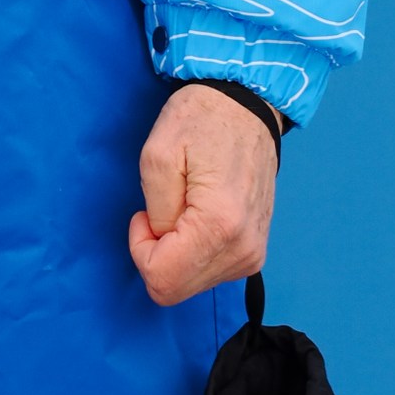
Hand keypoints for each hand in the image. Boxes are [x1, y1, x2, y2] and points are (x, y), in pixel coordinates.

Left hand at [129, 82, 277, 305]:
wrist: (246, 106)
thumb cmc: (200, 120)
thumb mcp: (158, 154)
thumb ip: (156, 212)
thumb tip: (162, 242)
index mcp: (220, 226)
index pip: (163, 279)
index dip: (140, 249)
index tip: (143, 214)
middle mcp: (243, 251)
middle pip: (177, 288)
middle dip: (157, 252)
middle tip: (161, 207)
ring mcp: (253, 255)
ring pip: (191, 283)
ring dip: (175, 251)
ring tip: (182, 204)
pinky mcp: (254, 252)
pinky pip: (209, 272)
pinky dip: (192, 251)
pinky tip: (197, 215)